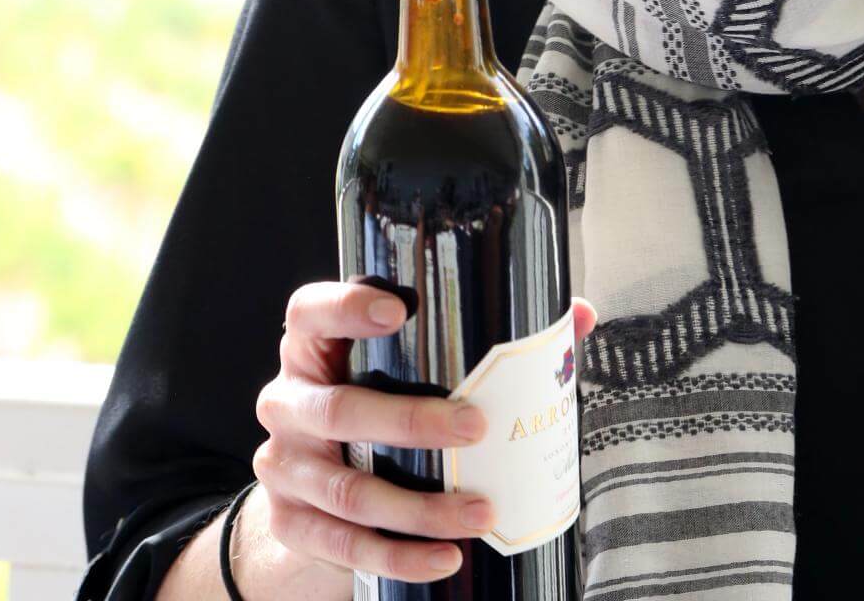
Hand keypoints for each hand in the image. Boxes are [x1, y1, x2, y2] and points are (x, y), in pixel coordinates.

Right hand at [252, 281, 598, 584]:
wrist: (315, 479)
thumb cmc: (378, 397)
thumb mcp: (410, 362)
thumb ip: (491, 335)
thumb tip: (579, 316)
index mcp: (312, 345)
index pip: (309, 312)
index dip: (345, 307)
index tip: (397, 311)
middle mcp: (287, 400)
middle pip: (338, 408)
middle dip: (411, 421)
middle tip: (477, 427)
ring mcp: (284, 465)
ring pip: (347, 488)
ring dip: (419, 506)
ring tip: (481, 510)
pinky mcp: (292, 522)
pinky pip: (343, 545)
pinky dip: (397, 554)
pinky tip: (445, 557)